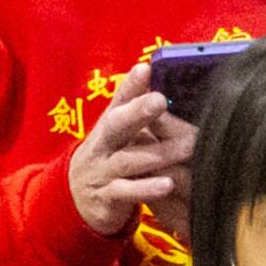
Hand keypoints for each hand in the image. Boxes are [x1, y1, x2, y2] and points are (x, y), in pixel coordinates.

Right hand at [69, 66, 189, 237]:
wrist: (76, 196)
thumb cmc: (109, 156)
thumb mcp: (119, 131)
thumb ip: (135, 106)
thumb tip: (155, 72)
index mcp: (109, 124)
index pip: (119, 100)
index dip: (131, 84)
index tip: (146, 69)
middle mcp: (103, 144)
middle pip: (117, 124)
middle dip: (138, 111)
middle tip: (161, 100)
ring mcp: (103, 170)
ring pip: (129, 160)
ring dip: (158, 154)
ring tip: (188, 147)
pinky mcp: (106, 197)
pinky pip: (126, 192)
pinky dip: (146, 189)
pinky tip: (168, 185)